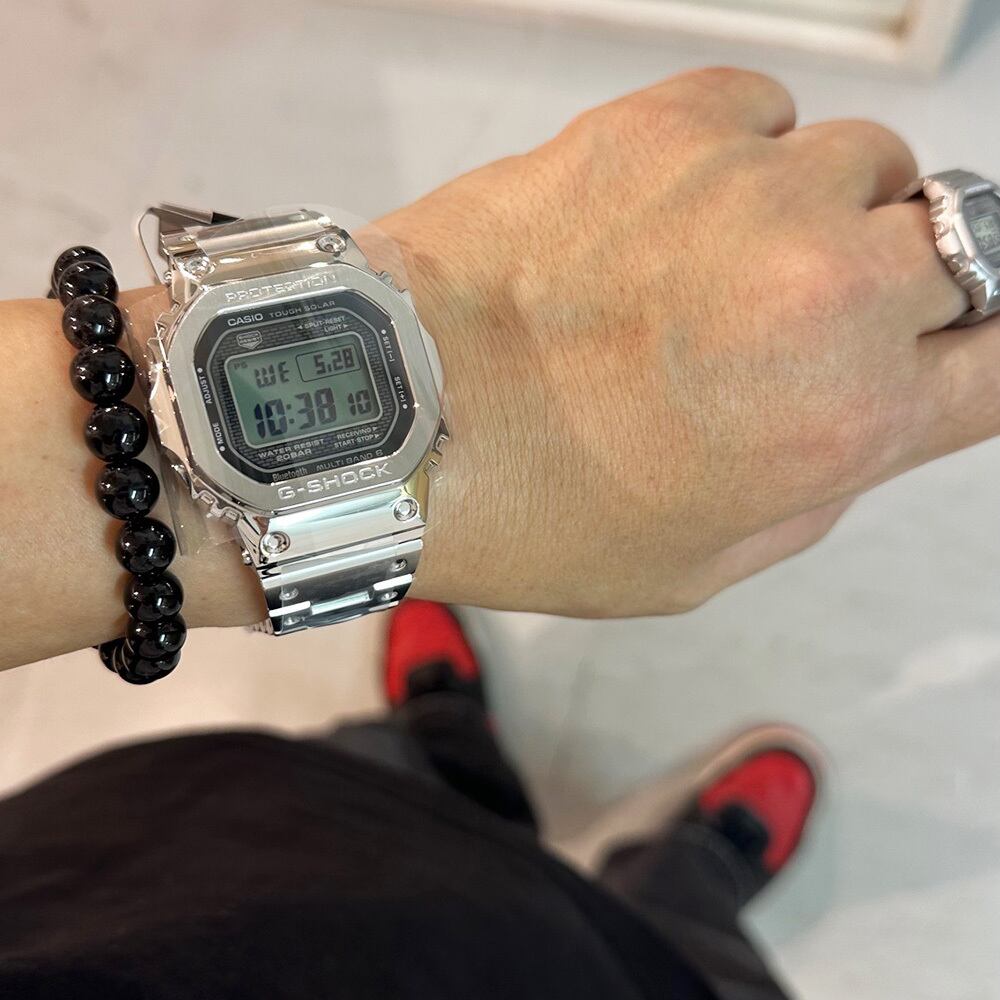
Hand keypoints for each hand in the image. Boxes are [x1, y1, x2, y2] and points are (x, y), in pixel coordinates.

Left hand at [380, 68, 999, 615]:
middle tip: (808, 321)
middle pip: (962, 249)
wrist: (398, 417)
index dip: (982, 353)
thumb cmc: (526, 505)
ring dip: (817, 216)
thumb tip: (868, 412)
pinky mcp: (666, 125)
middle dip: (901, 290)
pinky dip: (741, 158)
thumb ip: (818, 486)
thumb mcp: (700, 562)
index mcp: (843, 422)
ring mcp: (748, 194)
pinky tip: (671, 215)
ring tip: (716, 267)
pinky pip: (767, 112)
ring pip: (866, 166)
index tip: (952, 351)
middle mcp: (822, 294)